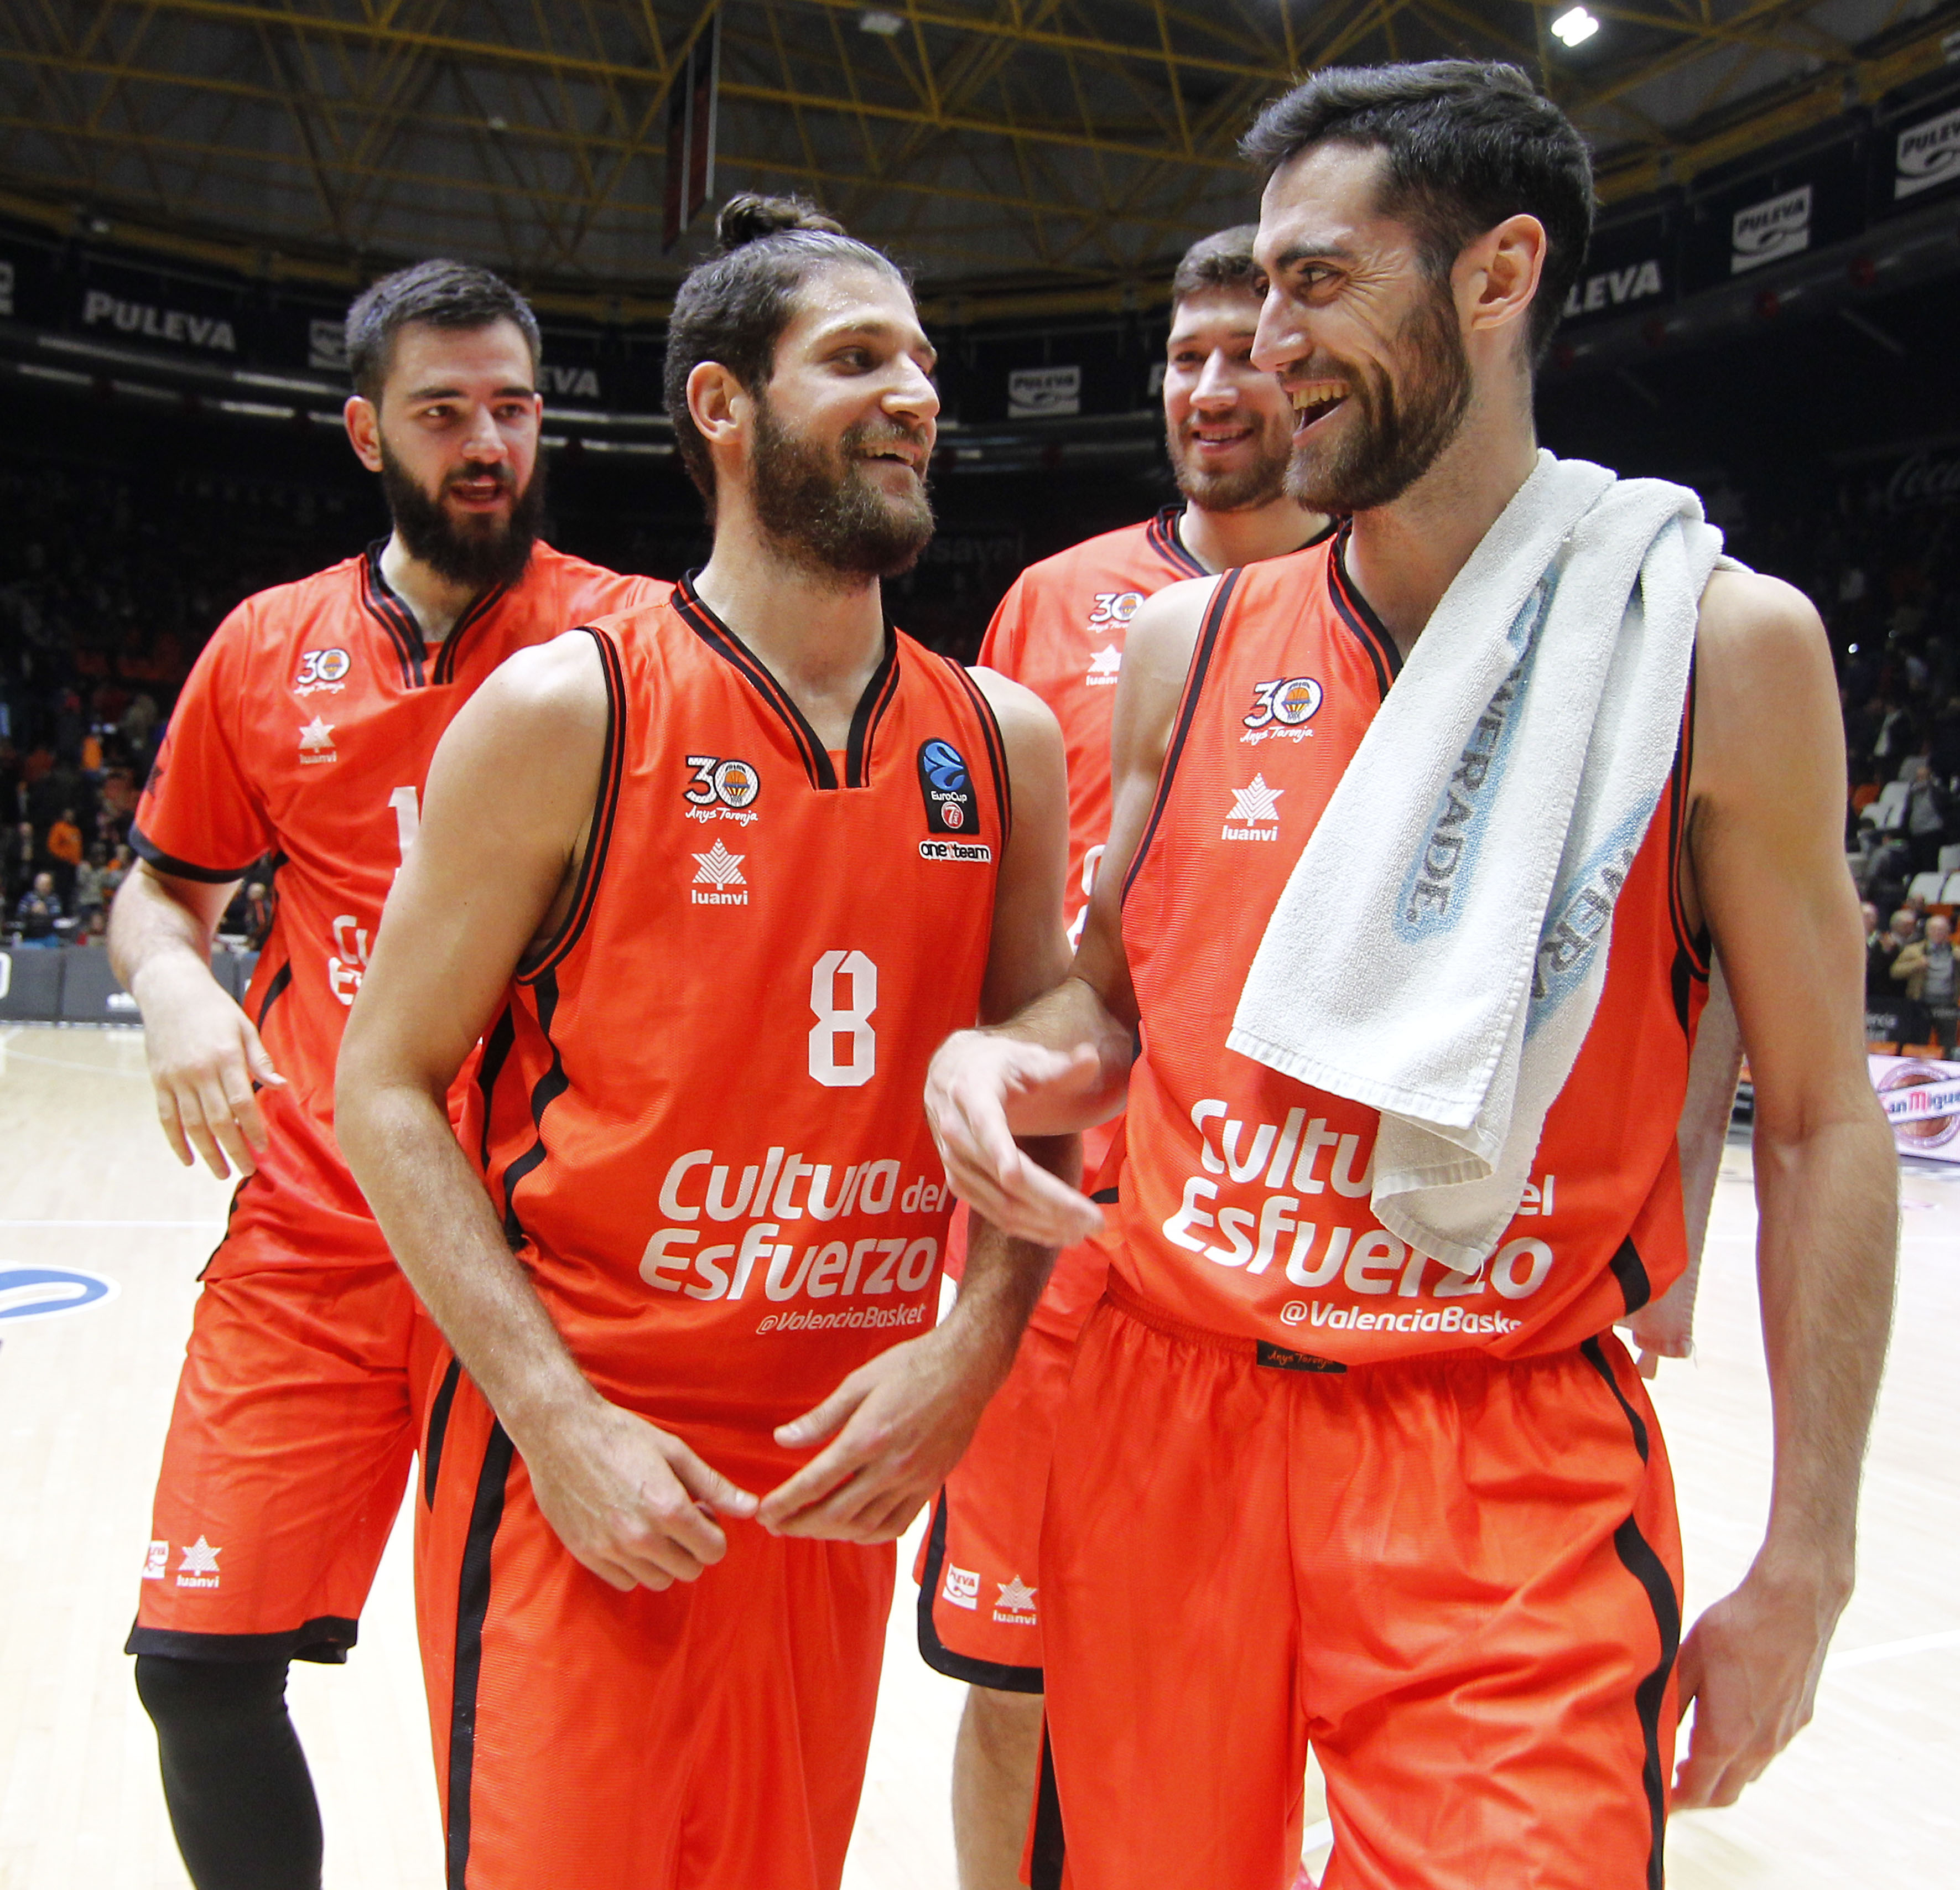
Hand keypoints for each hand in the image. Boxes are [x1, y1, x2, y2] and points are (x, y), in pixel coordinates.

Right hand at [132, 953, 284, 1175]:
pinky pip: (166, 1118)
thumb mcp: (244, 1027)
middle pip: (217, 1121)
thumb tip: (281, 1086)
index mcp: (226, 1058)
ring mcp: (175, 1078)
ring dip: (207, 1152)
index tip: (264, 1148)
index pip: (242, 1103)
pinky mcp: (158, 1081)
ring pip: (191, 1125)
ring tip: (222, 1173)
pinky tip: (189, 1159)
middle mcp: (199, 1071)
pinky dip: (176, 1141)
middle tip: (246, 1170)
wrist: (170, 991)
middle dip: (233, 1149)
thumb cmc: (214, 1009)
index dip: (253, 1129)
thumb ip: (261, 1059)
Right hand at [523, 1396, 759, 1591]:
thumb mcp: (674, 1452)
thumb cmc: (621, 1435)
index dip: (713, 1533)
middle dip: (692, 1548)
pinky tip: (628, 1534)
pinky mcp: (586, 1554)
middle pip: (689, 1570)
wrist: (561, 1433)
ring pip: (658, 1580)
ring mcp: (611, 1549)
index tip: (701, 1513)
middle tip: (678, 1519)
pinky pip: (625, 1581)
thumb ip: (714, 1486)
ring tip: (653, 1526)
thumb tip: (751, 1509)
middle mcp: (640, 1537)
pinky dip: (634, 1565)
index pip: (713, 1551)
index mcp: (668, 1509)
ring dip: (664, 1559)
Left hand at [756, 1324, 1008, 1541]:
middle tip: (777, 1526)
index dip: (785, 1502)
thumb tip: (783, 1439)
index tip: (765, 1513)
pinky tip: (852, 1529)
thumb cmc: (911, 1367)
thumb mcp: (860, 1382)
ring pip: (865, 1525)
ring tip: (807, 1527)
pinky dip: (869, 1534)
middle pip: (836, 1512)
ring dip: (830, 1533)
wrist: (966, 1369)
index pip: (816, 1482)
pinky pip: (897, 1524)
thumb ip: (821, 1417)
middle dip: (800, 1524)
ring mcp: (914, 1480)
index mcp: (867, 1437)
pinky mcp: (931, 1485)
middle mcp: (890, 1466)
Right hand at [927, 1030, 1103, 1245]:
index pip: (985, 1127)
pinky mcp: (959, 1181)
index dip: (999, 1152)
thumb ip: (1059, 1066)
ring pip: (1000, 1204)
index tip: (1015, 1175)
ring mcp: (955, 1162)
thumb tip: (1090, 1058)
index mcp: (972, 1094)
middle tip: (1093, 1220)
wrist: (950, 1073)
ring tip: (1084, 1231)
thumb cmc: (996, 1064)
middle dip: (1050, 1203)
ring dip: (1042, 1223)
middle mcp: (956, 1132)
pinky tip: (1056, 1235)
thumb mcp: (1024, 1057)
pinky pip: (993, 1212)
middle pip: (1003, 1179)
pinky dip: (1026, 1228)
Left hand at [1672, 1554, 1849, 1807]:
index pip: (1698, 1790)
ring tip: (1694, 1757)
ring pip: (1748, 1774)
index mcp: (1727, 1736)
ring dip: (1722, 1774)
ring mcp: (1782, 1736)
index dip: (1675, 1799)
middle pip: (1725, 1793)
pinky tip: (1729, 1728)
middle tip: (1672, 1782)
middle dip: (1696, 1795)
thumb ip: (1670, 1704)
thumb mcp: (1686, 1662)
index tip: (1656, 1798)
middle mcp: (1759, 1746)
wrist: (1793, 1605)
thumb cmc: (1734, 1628)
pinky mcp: (1797, 1720)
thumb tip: (1652, 1734)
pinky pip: (1766, 1750)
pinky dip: (1744, 1753)